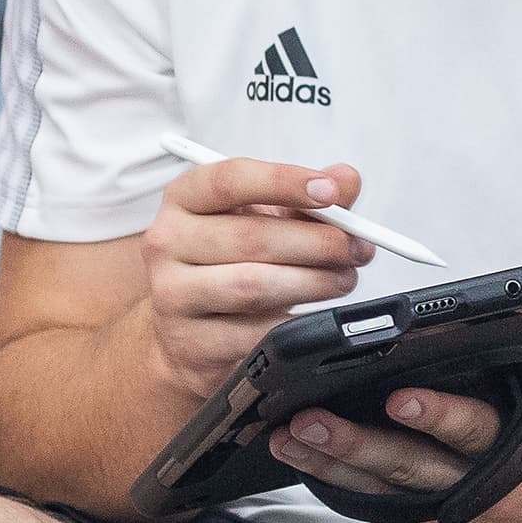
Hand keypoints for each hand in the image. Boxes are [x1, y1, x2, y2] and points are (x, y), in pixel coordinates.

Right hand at [139, 154, 377, 395]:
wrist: (184, 336)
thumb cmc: (227, 266)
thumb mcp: (262, 222)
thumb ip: (306, 199)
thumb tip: (346, 180)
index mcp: (184, 199)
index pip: (230, 180)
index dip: (283, 182)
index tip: (330, 191)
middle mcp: (167, 242)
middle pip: (250, 237)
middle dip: (316, 242)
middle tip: (354, 249)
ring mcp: (172, 295)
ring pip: (253, 286)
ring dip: (313, 283)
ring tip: (342, 280)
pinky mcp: (190, 343)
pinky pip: (254, 332)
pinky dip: (295, 323)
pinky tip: (315, 316)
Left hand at [266, 342, 521, 522]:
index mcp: (520, 458)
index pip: (473, 432)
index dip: (436, 416)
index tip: (398, 397)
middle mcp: (476, 495)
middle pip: (407, 467)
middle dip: (354, 443)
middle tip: (307, 419)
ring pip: (379, 492)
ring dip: (330, 465)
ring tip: (286, 437)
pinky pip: (376, 510)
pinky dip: (338, 487)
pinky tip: (302, 460)